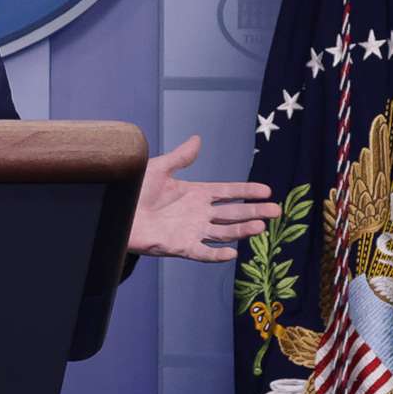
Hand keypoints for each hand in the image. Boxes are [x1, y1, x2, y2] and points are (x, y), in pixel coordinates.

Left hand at [128, 135, 278, 262]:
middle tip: (277, 211)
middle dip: (255, 212)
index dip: (247, 192)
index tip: (267, 191)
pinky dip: (216, 254)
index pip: (228, 192)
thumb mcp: (160, 169)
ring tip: (260, 227)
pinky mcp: (179, 247)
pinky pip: (202, 252)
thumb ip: (181, 158)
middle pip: (233, 213)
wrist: (116, 213)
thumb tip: (198, 139)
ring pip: (223, 232)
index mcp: (197, 194)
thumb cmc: (134, 191)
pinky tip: (232, 253)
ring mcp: (191, 231)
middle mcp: (199, 214)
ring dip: (241, 231)